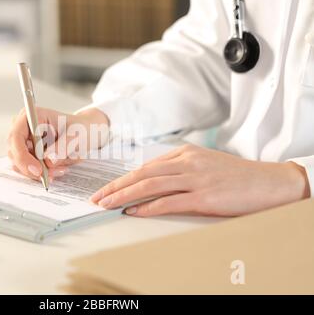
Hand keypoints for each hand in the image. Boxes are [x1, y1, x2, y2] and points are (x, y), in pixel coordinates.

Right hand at [7, 107, 108, 180]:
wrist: (84, 132)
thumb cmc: (79, 128)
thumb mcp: (76, 135)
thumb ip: (63, 146)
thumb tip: (48, 160)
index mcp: (31, 115)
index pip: (16, 137)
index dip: (23, 156)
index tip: (38, 170)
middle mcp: (23, 128)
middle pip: (14, 153)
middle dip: (32, 168)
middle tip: (51, 175)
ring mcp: (24, 142)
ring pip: (20, 164)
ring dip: (39, 171)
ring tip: (61, 169)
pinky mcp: (28, 154)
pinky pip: (29, 168)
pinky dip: (43, 173)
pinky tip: (58, 169)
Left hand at [90, 144, 309, 216]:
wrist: (269, 182)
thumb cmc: (236, 176)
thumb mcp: (204, 165)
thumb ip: (180, 170)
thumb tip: (154, 183)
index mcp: (185, 153)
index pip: (146, 166)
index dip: (124, 177)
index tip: (108, 187)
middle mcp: (187, 162)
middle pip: (142, 173)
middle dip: (115, 186)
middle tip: (97, 196)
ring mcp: (195, 178)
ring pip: (149, 185)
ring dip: (124, 195)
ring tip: (106, 204)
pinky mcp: (204, 196)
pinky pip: (169, 201)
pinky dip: (148, 207)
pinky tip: (133, 212)